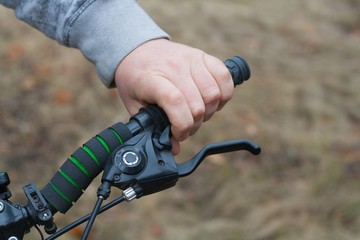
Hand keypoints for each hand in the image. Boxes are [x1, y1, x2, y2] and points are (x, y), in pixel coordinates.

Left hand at [114, 39, 233, 153]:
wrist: (137, 49)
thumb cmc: (135, 79)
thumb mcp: (134, 105)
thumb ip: (153, 127)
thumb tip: (174, 148)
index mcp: (152, 79)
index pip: (175, 101)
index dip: (181, 124)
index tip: (177, 133)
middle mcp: (174, 67)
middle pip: (198, 104)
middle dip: (194, 124)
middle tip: (185, 126)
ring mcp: (191, 59)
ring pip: (214, 94)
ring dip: (209, 112)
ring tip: (197, 113)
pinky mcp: (203, 56)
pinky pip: (225, 77)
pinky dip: (224, 94)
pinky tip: (212, 101)